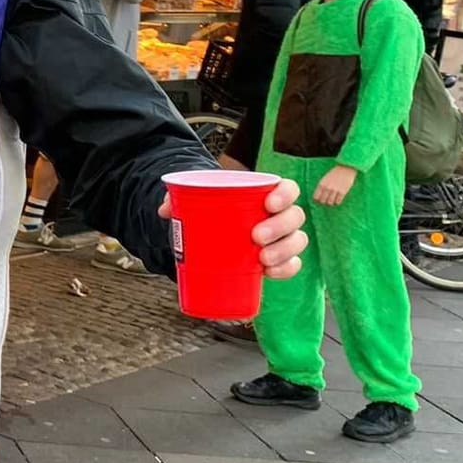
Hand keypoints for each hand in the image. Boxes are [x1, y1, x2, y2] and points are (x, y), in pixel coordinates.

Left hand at [158, 176, 306, 280]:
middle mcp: (281, 215)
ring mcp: (283, 239)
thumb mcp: (197, 202)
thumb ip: (180, 200)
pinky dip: (285, 269)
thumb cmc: (214, 212)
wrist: (215, 235)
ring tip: (262, 259)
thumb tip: (165, 209)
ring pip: (297, 241)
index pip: (288, 189)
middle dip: (280, 227)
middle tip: (256, 236)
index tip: (268, 204)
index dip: (285, 194)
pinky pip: (291, 265)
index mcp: (268, 194)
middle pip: (295, 217)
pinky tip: (270, 273)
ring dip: (284, 251)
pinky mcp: (279, 260)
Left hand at [313, 165, 357, 207]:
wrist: (346, 168)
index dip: (317, 200)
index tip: (319, 200)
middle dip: (324, 202)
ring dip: (330, 203)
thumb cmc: (334, 173)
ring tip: (332, 201)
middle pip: (322, 201)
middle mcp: (327, 188)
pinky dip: (337, 202)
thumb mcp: (325, 179)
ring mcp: (335, 190)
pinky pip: (338, 202)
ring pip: (330, 203)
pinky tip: (338, 199)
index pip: (316, 197)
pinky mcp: (342, 192)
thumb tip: (318, 197)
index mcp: (321, 184)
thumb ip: (321, 187)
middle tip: (326, 200)